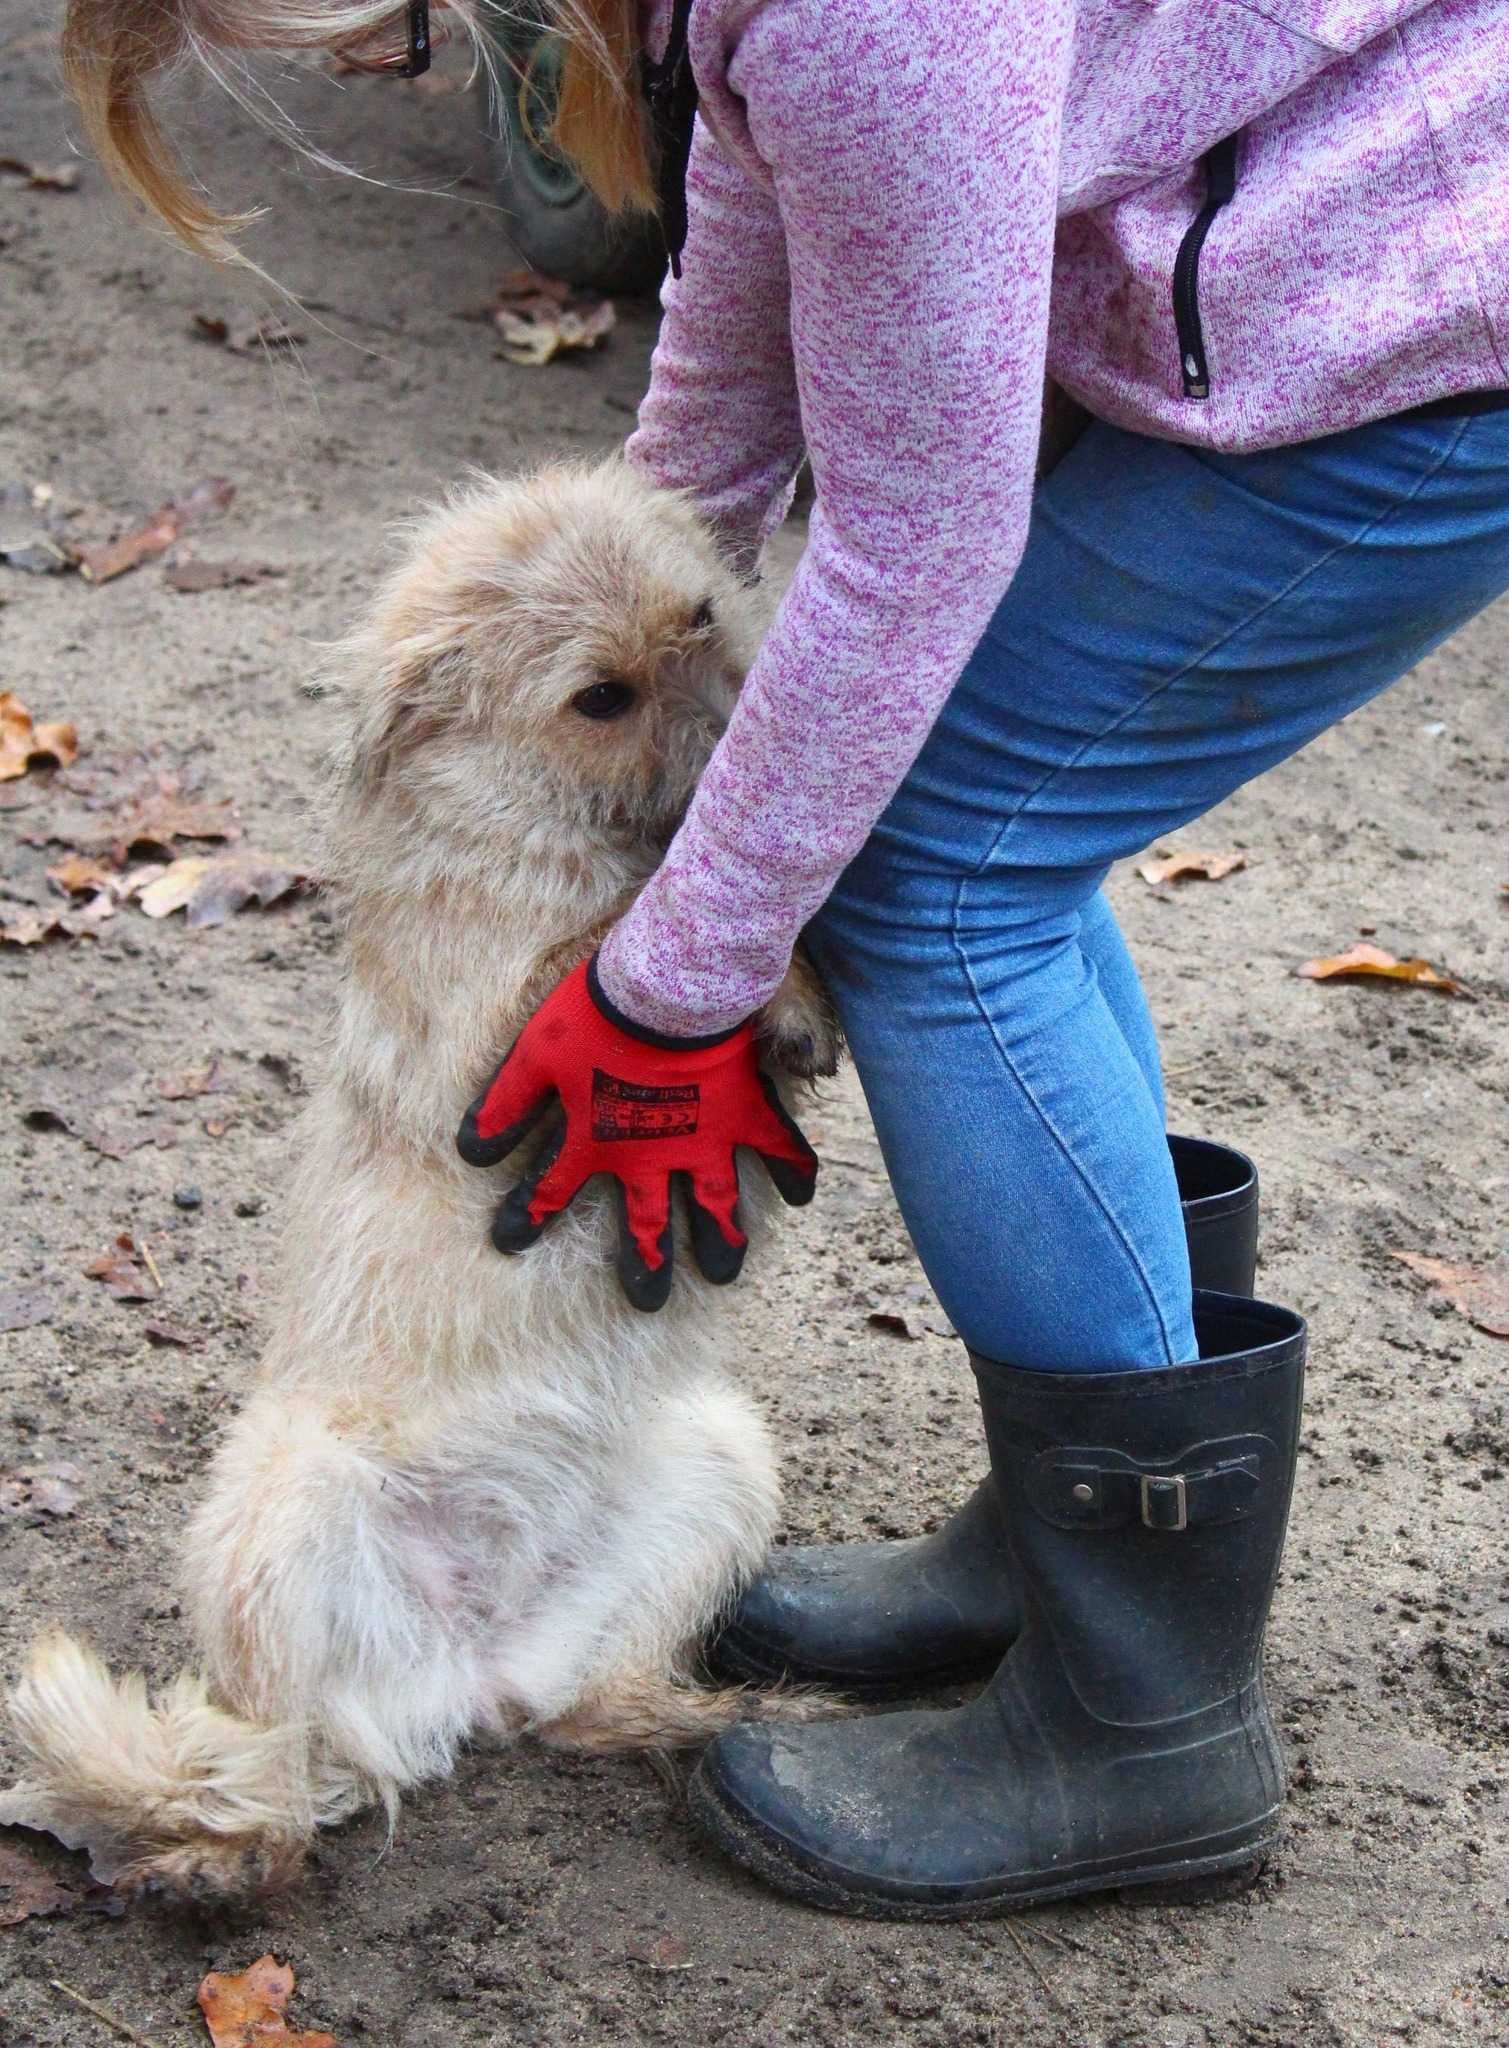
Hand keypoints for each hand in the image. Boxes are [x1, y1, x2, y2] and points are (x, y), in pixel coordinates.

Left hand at [457, 956, 817, 1309]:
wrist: (665, 988)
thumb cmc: (593, 1016)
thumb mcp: (534, 1057)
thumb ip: (505, 1106)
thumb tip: (470, 1152)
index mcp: (596, 1144)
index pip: (551, 1192)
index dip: (527, 1219)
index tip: (509, 1243)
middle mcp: (652, 1157)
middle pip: (648, 1225)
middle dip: (645, 1264)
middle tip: (648, 1302)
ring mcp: (704, 1141)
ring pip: (715, 1206)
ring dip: (719, 1241)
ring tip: (723, 1274)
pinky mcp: (745, 1112)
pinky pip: (779, 1149)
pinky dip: (793, 1170)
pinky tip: (802, 1197)